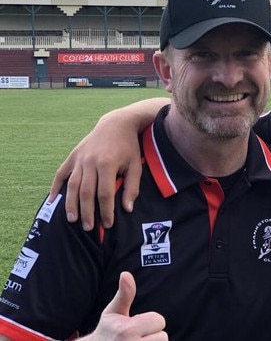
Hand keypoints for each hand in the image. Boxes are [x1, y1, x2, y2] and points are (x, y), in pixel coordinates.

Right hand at [47, 100, 162, 229]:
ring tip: (72, 220)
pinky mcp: (73, 156)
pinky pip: (61, 173)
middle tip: (88, 228)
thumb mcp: (135, 166)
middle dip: (87, 212)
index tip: (108, 224)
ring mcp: (79, 159)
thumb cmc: (129, 148)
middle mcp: (90, 162)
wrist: (116, 124)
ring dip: (71, 204)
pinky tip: (53, 201)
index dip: (106, 211)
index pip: (105, 193)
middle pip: (86, 192)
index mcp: (107, 164)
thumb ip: (131, 188)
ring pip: (72, 185)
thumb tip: (127, 209)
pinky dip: (56, 187)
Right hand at [79, 272, 166, 340]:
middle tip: (137, 337)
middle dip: (153, 336)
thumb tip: (126, 274)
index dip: (150, 322)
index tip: (136, 326)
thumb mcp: (113, 312)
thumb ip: (124, 294)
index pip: (159, 320)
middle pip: (163, 337)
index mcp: (127, 330)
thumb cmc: (107, 332)